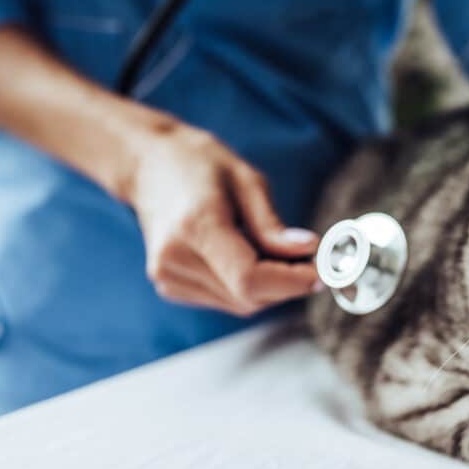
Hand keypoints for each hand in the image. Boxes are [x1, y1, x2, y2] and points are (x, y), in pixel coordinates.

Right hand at [127, 120, 319, 314]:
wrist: (147, 165)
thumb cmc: (198, 164)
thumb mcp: (246, 180)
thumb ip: (273, 225)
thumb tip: (308, 251)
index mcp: (195, 226)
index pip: (249, 279)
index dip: (291, 282)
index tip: (321, 272)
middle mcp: (175, 258)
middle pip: (248, 297)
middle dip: (286, 284)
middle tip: (307, 259)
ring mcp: (167, 276)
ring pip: (239, 304)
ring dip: (268, 287)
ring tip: (274, 252)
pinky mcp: (169, 286)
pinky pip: (224, 299)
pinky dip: (246, 287)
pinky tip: (246, 257)